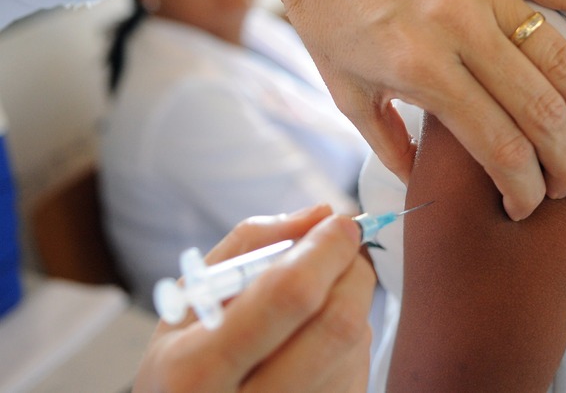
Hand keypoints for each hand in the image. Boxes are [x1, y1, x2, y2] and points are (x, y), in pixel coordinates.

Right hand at [133, 205, 374, 392]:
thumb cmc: (189, 353)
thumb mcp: (193, 297)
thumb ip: (252, 243)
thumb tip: (321, 214)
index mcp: (196, 369)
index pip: (288, 295)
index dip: (325, 249)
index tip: (340, 222)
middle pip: (338, 322)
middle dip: (352, 270)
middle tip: (343, 248)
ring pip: (355, 344)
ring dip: (351, 301)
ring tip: (315, 299)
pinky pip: (360, 366)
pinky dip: (350, 337)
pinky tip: (315, 339)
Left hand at [258, 0, 565, 219]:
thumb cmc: (325, 13)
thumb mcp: (345, 90)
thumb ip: (387, 143)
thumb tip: (420, 185)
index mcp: (421, 68)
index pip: (497, 144)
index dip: (522, 186)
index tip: (529, 206)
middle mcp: (460, 28)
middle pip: (539, 111)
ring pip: (563, 59)